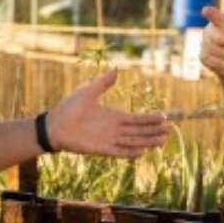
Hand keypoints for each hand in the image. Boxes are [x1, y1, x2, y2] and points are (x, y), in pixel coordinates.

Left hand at [46, 70, 167, 157]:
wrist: (54, 125)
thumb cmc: (69, 108)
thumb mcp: (87, 92)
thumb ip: (102, 83)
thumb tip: (115, 70)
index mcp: (113, 116)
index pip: (136, 118)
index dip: (149, 118)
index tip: (163, 116)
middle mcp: (114, 129)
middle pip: (139, 131)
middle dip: (153, 131)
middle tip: (169, 130)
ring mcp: (109, 140)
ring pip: (133, 141)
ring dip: (147, 141)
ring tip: (162, 141)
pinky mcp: (101, 149)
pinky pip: (119, 152)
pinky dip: (130, 152)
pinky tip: (142, 152)